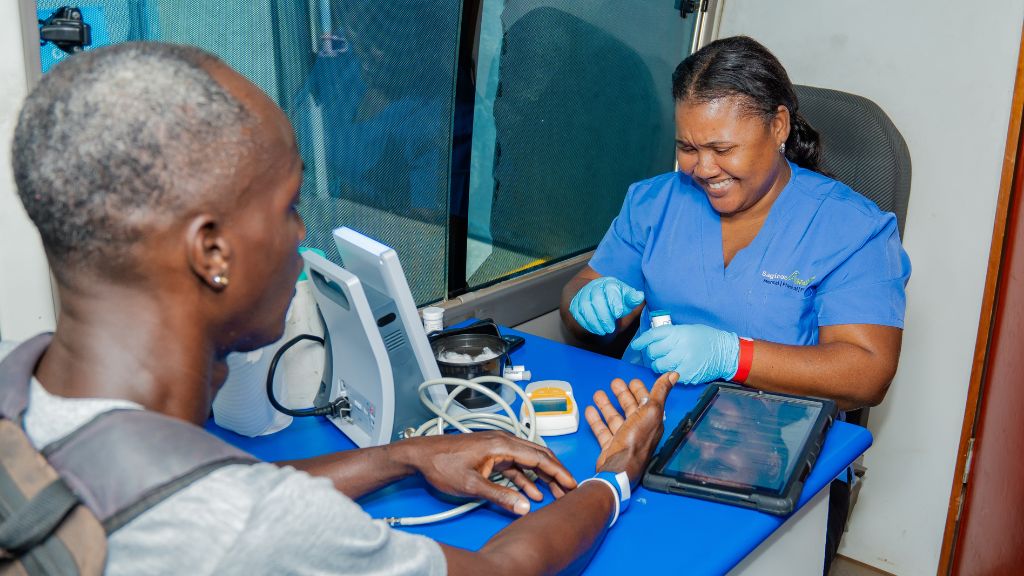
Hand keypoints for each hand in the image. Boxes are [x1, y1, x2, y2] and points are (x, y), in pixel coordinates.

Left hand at [398, 431, 576, 515]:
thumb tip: (524, 506)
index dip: (558, 471)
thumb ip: (500, 496)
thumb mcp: (471, 485)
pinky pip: (515, 466)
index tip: (572, 483)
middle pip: (538, 456)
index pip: (538, 457)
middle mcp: (503, 441)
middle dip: (556, 473)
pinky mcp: (491, 454)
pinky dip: (526, 478)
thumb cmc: (441, 465)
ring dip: (542, 477)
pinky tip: (532, 493)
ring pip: (528, 461)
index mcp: (501, 444)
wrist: (420, 455)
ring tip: (556, 494)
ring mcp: (497, 447)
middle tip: (570, 490)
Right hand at [569, 276, 644, 334]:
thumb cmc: (614, 300)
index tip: (618, 313)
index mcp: (609, 283)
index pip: (610, 289)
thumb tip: (639, 296)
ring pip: (585, 307)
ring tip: (604, 331)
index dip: (614, 301)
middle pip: (596, 299)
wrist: (595, 299)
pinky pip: (578, 313)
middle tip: (611, 328)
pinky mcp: (575, 304)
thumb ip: (632, 299)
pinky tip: (595, 329)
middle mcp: (595, 287)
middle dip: (604, 316)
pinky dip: (586, 323)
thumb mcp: (625, 299)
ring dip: (595, 321)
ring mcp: (583, 295)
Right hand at [585, 372, 677, 485]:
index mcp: (651, 420)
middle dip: (622, 394)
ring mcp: (623, 437)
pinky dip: (596, 419)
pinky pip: (602, 429)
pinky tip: (590, 410)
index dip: (640, 390)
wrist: (620, 466)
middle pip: (630, 408)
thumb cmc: (637, 440)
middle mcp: (638, 429)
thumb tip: (673, 375)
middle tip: (614, 383)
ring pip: (614, 417)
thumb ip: (660, 391)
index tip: (632, 381)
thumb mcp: (652, 411)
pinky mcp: (610, 445)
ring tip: (598, 394)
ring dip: (607, 405)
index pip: (646, 402)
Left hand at [630, 324, 738, 384]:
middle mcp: (679, 346)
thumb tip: (653, 340)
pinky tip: (674, 369)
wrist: (725, 353)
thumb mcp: (687, 330)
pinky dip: (669, 374)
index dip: (642, 341)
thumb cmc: (706, 338)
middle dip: (651, 353)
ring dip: (658, 365)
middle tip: (655, 354)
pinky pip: (669, 376)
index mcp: (678, 332)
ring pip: (658, 366)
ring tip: (665, 362)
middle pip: (653, 352)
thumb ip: (670, 335)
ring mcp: (683, 361)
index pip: (653, 335)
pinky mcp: (687, 374)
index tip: (636, 345)